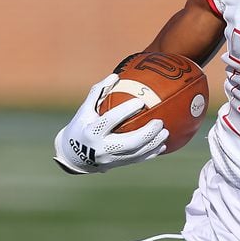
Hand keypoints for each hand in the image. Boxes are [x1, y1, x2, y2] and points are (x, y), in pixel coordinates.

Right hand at [53, 74, 167, 173]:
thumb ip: (98, 92)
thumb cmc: (81, 126)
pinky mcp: (117, 164)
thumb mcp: (85, 110)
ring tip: (166, 132)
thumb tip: (115, 76)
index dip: (124, 111)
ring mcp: (110, 159)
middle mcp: (101, 147)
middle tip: (160, 122)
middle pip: (128, 143)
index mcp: (91, 131)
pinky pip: (137, 160)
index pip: (109, 120)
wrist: (74, 156)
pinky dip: (151, 153)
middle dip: (147, 133)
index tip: (140, 102)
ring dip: (153, 144)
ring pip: (136, 154)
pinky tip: (163, 145)